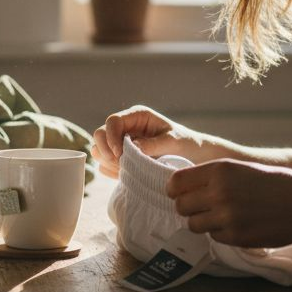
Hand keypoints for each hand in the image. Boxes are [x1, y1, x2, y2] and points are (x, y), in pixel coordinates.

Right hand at [91, 106, 211, 178]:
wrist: (192, 158)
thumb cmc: (185, 144)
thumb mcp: (173, 142)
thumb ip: (154, 144)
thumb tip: (132, 147)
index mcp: (137, 116)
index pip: (113, 121)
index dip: (112, 137)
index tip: (121, 154)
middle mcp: (126, 127)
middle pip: (100, 134)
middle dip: (106, 150)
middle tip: (121, 164)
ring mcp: (121, 143)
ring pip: (99, 150)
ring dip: (108, 162)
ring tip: (127, 170)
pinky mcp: (121, 158)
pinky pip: (104, 164)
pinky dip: (111, 171)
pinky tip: (127, 174)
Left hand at [165, 159, 291, 247]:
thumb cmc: (278, 184)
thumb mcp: (244, 168)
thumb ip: (215, 176)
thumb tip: (185, 185)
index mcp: (220, 170)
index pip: (177, 181)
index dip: (175, 189)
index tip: (180, 193)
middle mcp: (219, 192)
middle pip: (181, 205)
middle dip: (188, 208)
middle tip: (202, 207)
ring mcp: (226, 216)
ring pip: (194, 224)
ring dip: (203, 222)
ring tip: (222, 216)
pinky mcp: (235, 236)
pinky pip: (213, 237)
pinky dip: (221, 233)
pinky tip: (238, 224)